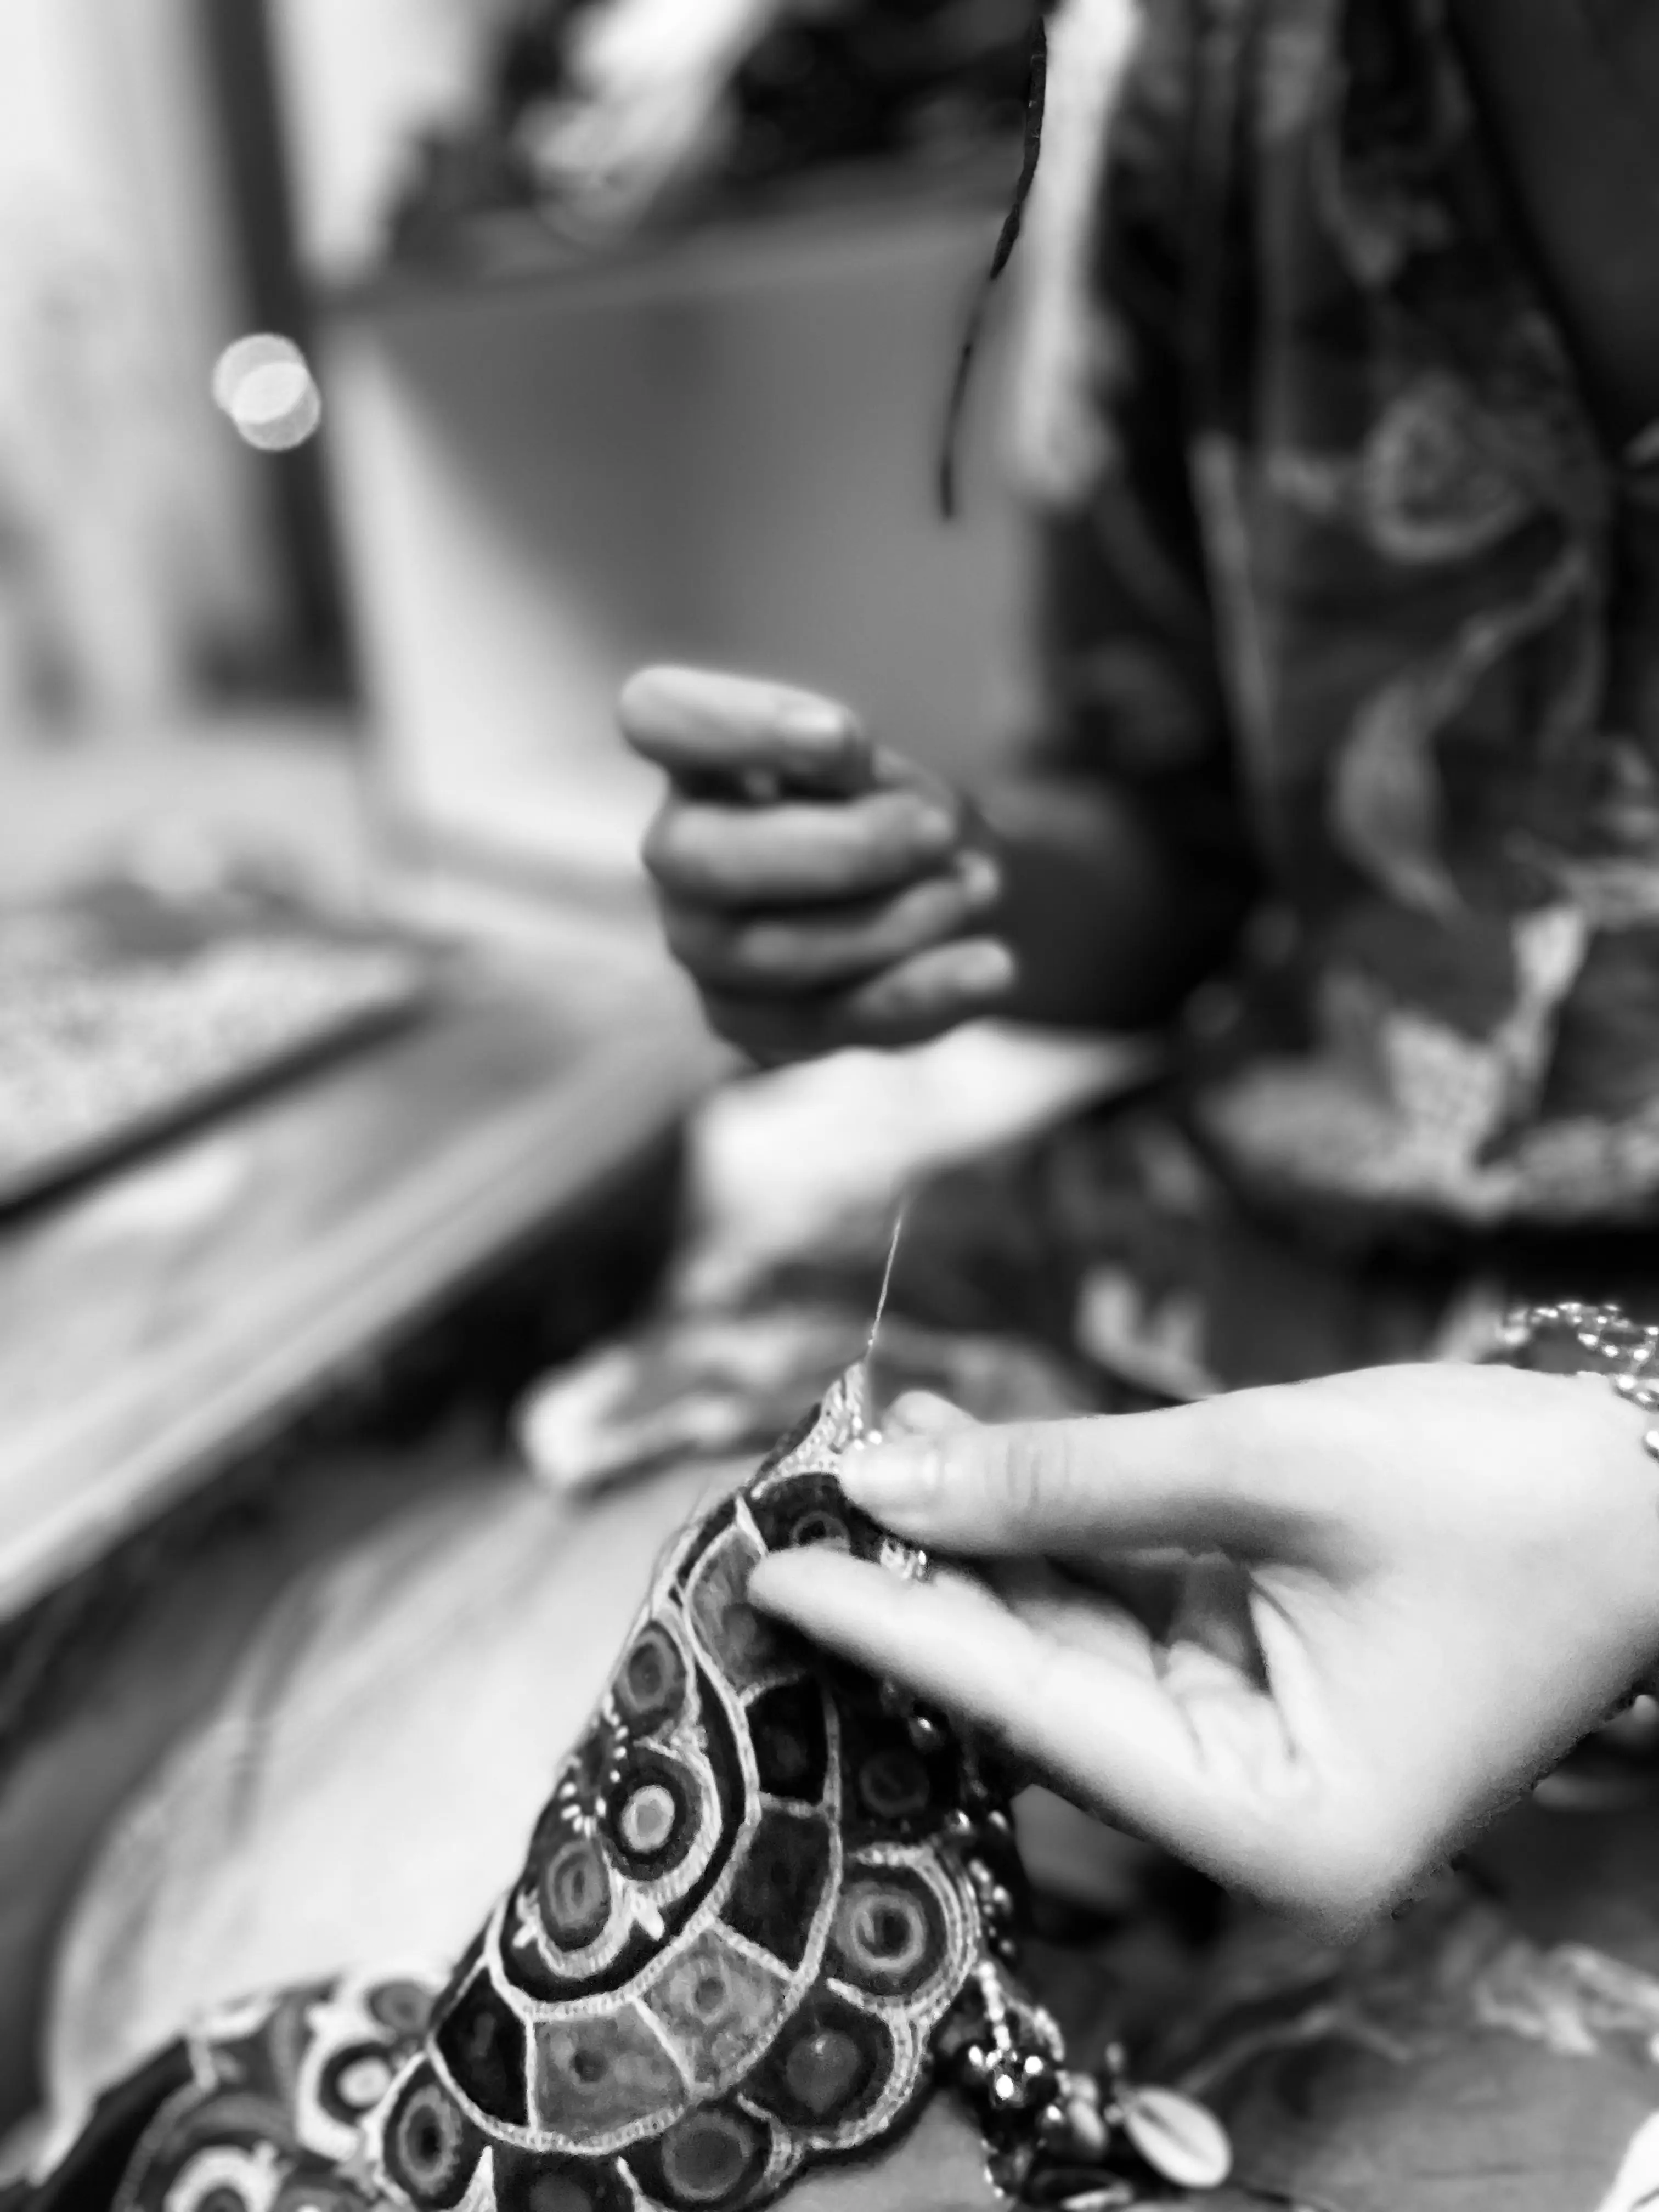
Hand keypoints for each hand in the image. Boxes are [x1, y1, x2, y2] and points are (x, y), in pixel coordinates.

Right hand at [621, 666, 1015, 1061]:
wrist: (937, 880)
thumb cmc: (898, 794)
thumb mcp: (892, 753)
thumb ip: (857, 754)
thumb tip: (849, 765)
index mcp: (699, 750)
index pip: (656, 714)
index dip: (734, 726)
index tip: (843, 735)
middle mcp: (678, 849)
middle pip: (703, 859)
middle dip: (838, 850)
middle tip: (939, 828)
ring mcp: (702, 943)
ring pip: (764, 954)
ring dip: (886, 925)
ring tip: (977, 886)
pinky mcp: (748, 1021)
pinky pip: (820, 1024)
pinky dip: (916, 996)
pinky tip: (990, 967)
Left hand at [749, 1367, 1658, 1930]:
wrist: (1657, 1488)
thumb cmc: (1509, 1493)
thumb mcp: (1275, 1465)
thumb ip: (1071, 1481)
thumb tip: (888, 1476)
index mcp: (1272, 1823)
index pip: (1032, 1714)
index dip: (895, 1629)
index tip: (769, 1569)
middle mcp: (1247, 1814)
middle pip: (1036, 1685)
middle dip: (925, 1568)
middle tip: (810, 1472)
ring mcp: (1250, 1748)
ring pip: (1066, 1637)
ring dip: (976, 1531)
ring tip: (880, 1431)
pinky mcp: (1255, 1680)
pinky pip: (1120, 1604)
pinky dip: (1047, 1529)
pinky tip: (965, 1447)